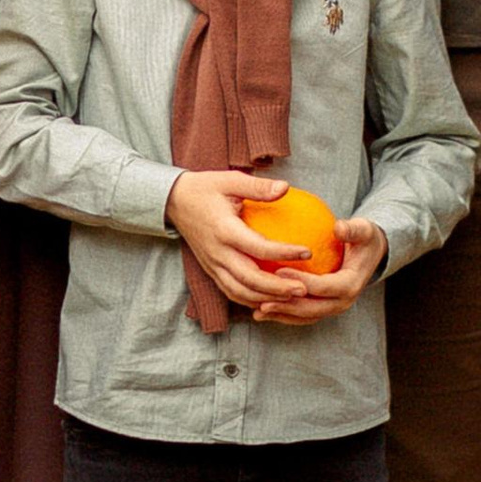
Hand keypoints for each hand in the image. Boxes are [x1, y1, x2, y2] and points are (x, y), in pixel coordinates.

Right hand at [163, 170, 314, 310]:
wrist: (173, 201)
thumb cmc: (206, 188)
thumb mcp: (230, 180)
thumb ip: (258, 187)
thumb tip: (286, 187)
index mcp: (224, 229)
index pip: (258, 247)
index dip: (284, 252)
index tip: (307, 252)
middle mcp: (217, 252)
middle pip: (250, 279)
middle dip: (278, 288)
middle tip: (304, 288)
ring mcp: (212, 264)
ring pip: (240, 291)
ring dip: (266, 298)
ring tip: (291, 298)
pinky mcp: (210, 270)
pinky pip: (231, 291)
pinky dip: (250, 300)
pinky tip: (270, 300)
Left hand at [253, 218, 386, 324]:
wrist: (370, 255)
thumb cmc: (363, 238)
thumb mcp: (363, 230)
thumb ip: (352, 230)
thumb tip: (338, 227)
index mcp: (350, 285)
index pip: (323, 287)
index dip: (301, 282)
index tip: (278, 271)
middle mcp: (342, 302)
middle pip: (311, 309)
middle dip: (286, 307)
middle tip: (262, 301)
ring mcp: (333, 308)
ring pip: (304, 317)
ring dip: (281, 316)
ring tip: (256, 312)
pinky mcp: (324, 309)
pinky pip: (301, 315)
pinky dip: (283, 315)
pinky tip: (260, 310)